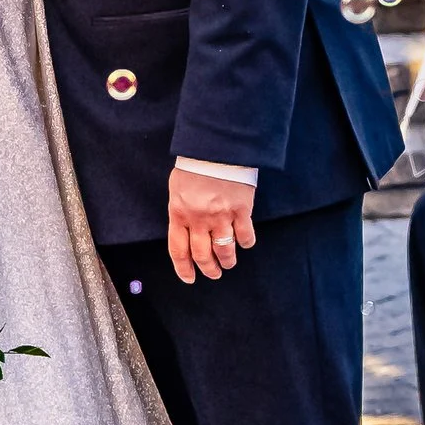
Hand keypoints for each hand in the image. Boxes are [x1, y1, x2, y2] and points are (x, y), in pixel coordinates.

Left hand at [168, 167, 255, 284]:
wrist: (217, 146)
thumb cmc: (196, 165)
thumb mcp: (178, 189)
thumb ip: (181, 210)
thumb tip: (185, 229)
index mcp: (179, 213)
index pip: (178, 250)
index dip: (184, 268)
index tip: (189, 278)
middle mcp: (199, 219)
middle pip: (203, 255)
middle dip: (208, 269)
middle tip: (213, 274)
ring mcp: (221, 216)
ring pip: (225, 251)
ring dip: (227, 261)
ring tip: (229, 263)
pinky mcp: (241, 210)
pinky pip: (245, 236)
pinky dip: (246, 243)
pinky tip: (245, 243)